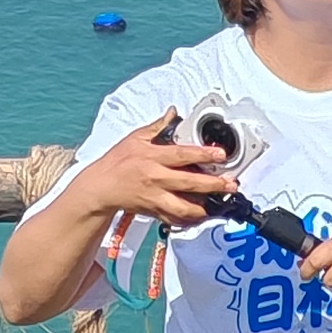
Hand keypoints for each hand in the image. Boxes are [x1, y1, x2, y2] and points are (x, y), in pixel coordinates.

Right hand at [83, 122, 240, 233]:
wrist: (100, 187)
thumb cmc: (118, 162)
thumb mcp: (136, 138)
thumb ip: (158, 126)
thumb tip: (173, 113)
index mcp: (153, 157)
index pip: (182, 155)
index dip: (203, 154)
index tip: (220, 154)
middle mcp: (156, 178)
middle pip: (189, 183)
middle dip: (213, 185)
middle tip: (230, 184)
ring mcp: (155, 197)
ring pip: (183, 207)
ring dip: (204, 207)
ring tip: (220, 204)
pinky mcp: (154, 211)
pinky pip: (174, 219)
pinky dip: (189, 219)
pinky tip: (201, 215)